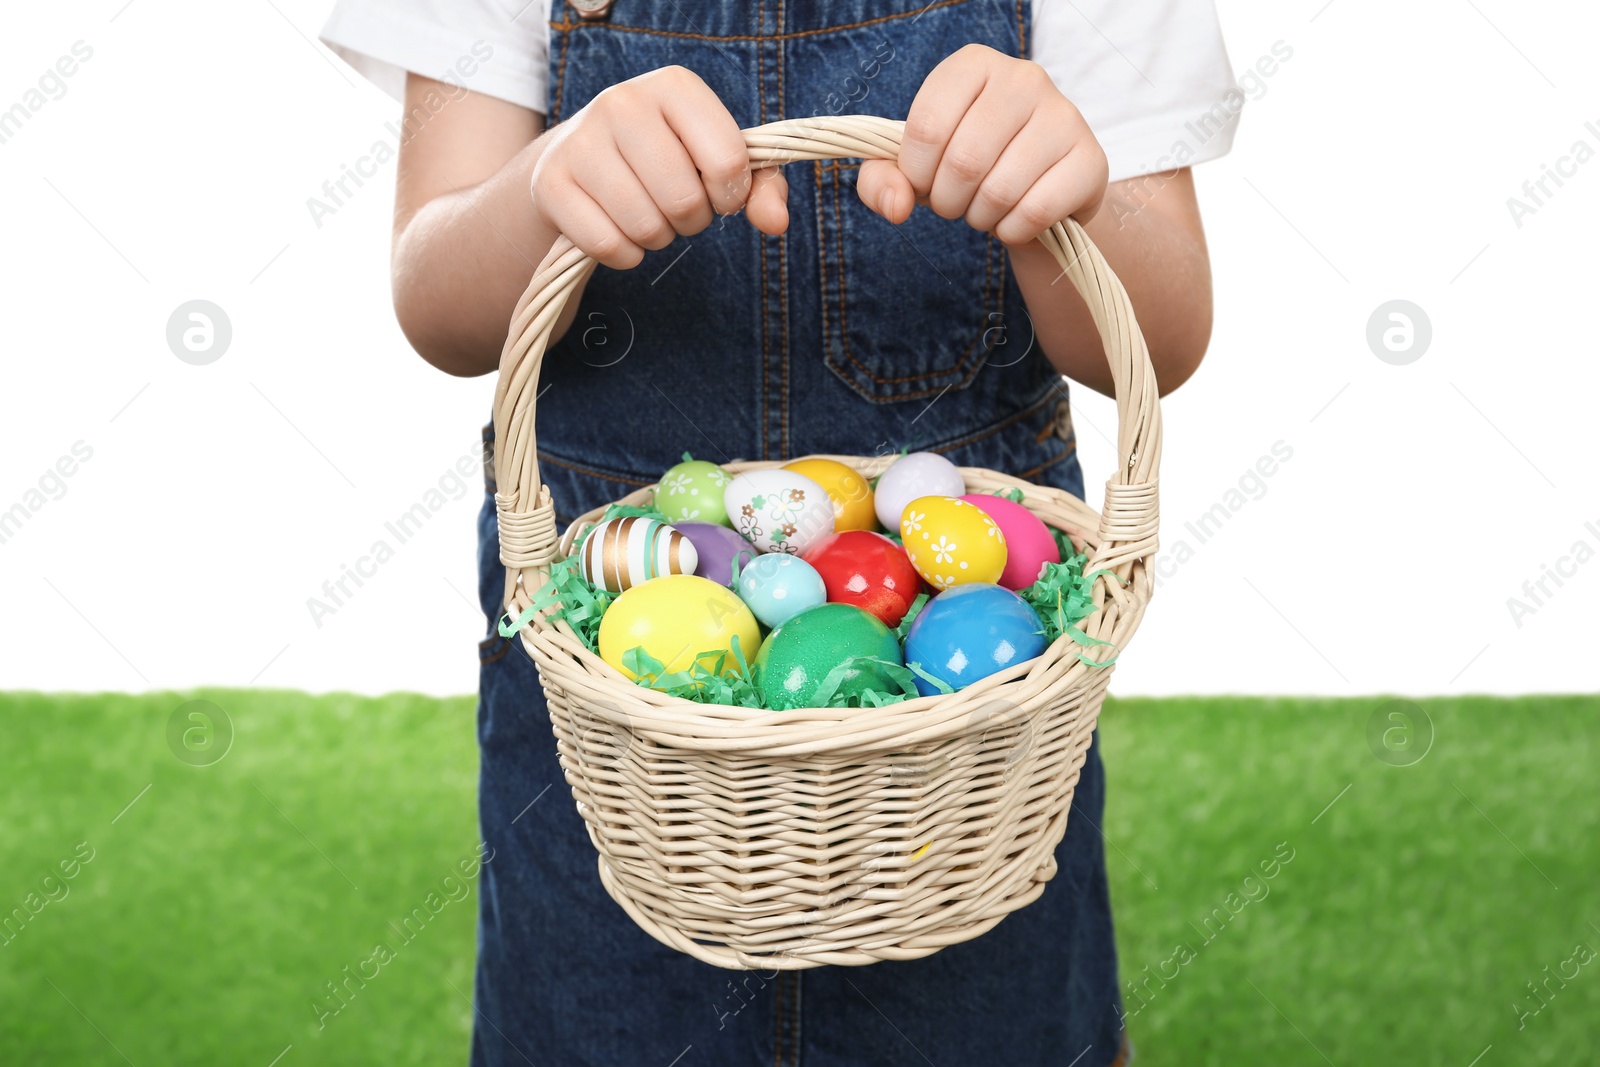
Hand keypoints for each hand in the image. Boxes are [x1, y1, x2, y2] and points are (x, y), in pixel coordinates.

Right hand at [529, 66, 788, 268]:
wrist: (578, 162)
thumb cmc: (665, 160)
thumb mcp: (718, 162)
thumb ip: (761, 188)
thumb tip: (776, 223)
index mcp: (674, 87)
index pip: (729, 160)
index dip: (732, 195)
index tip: (719, 193)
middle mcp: (623, 102)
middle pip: (685, 201)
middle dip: (691, 221)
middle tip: (678, 208)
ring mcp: (581, 142)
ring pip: (646, 227)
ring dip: (658, 238)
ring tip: (649, 215)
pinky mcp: (551, 183)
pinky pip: (609, 246)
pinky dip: (624, 255)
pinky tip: (620, 231)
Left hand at [858, 44, 1108, 246]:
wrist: (1041, 189)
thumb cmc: (971, 171)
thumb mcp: (917, 169)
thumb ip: (883, 181)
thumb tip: (895, 206)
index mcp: (974, 65)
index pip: (927, 126)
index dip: (915, 173)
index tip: (924, 183)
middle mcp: (1023, 78)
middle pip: (963, 161)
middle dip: (948, 201)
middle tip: (956, 204)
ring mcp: (1064, 115)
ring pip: (999, 190)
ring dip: (980, 218)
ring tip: (985, 210)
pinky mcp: (1089, 159)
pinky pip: (1034, 212)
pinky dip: (1012, 231)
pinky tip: (1015, 221)